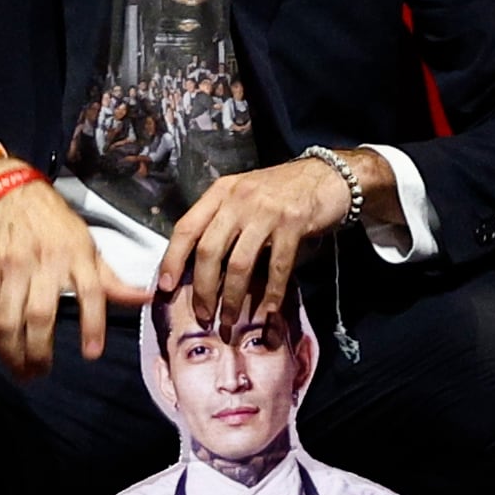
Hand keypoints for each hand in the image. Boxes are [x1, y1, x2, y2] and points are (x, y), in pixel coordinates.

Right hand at [0, 174, 140, 375]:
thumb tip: (145, 299)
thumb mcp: (88, 245)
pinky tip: (1, 351)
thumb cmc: (56, 224)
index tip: (92, 353)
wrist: (9, 194)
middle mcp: (45, 263)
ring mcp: (13, 268)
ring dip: (13, 352)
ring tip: (23, 371)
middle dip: (40, 351)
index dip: (92, 324)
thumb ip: (112, 280)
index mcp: (76, 255)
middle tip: (43, 372)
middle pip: (40, 314)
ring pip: (9, 319)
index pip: (90, 292)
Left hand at [159, 154, 359, 323]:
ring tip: (230, 320)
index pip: (186, 227)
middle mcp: (239, 199)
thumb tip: (200, 267)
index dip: (172, 259)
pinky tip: (267, 310)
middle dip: (203, 289)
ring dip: (233, 298)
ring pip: (239, 264)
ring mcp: (267, 211)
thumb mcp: (244, 195)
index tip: (165, 287)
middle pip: (209, 251)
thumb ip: (223, 220)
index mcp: (221, 192)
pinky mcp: (293, 223)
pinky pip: (277, 266)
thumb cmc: (281, 190)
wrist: (328, 174)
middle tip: (204, 315)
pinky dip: (271, 293)